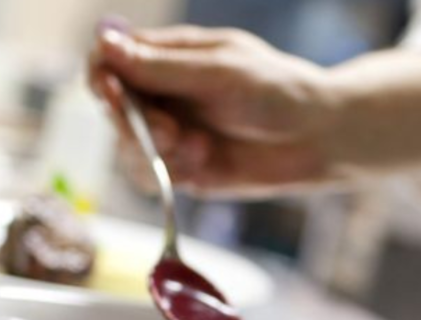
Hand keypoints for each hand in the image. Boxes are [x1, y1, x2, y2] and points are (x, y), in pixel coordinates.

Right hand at [89, 23, 337, 196]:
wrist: (317, 139)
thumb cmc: (277, 91)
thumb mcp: (219, 73)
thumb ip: (161, 67)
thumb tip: (104, 42)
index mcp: (168, 55)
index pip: (109, 59)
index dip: (102, 76)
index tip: (113, 94)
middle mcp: (162, 92)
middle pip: (113, 107)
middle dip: (135, 124)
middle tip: (171, 133)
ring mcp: (170, 132)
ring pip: (125, 146)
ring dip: (155, 153)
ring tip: (199, 148)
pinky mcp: (181, 168)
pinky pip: (148, 176)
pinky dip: (169, 174)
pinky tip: (205, 161)